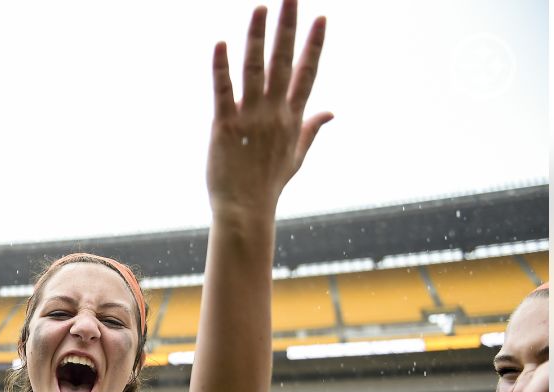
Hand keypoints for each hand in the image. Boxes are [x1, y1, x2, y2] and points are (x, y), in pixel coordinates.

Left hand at [207, 0, 331, 213]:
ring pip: (256, 69)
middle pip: (285, 62)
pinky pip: (223, 91)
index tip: (321, 18)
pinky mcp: (224, 126)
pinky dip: (221, 68)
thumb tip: (331, 111)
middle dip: (288, 27)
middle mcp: (274, 113)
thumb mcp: (297, 156)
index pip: (308, 74)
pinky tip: (221, 43)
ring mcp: (250, 118)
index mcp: (292, 118)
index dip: (315, 45)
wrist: (245, 210)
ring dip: (258, 37)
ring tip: (260, 7)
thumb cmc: (268, 184)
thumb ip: (312, 128)